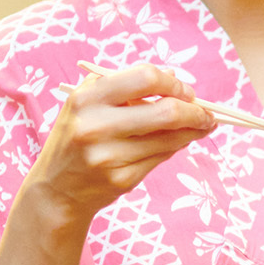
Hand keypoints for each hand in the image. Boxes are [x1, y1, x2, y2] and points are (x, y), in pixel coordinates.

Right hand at [22, 64, 215, 231]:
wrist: (57, 188)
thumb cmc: (78, 136)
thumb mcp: (87, 103)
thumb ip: (125, 84)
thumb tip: (173, 75)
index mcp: (87, 98)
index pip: (145, 77)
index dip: (173, 83)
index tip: (185, 90)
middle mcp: (95, 126)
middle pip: (167, 111)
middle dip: (196, 111)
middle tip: (206, 113)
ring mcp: (108, 156)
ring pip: (171, 138)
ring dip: (193, 130)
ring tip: (202, 125)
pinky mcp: (121, 179)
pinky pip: (162, 157)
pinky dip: (176, 147)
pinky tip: (178, 142)